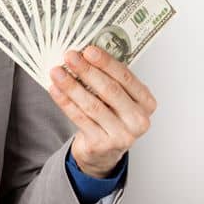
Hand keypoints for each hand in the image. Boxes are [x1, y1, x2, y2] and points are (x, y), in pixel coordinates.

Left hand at [47, 45, 156, 177]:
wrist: (105, 152)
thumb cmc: (112, 118)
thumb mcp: (121, 99)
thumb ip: (111, 79)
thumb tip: (86, 55)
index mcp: (147, 102)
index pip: (126, 78)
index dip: (106, 63)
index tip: (89, 50)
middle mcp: (138, 120)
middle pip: (110, 90)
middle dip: (87, 71)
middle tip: (71, 57)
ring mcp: (121, 135)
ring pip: (92, 105)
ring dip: (72, 86)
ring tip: (58, 72)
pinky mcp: (101, 144)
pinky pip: (80, 119)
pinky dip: (65, 102)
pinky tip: (56, 90)